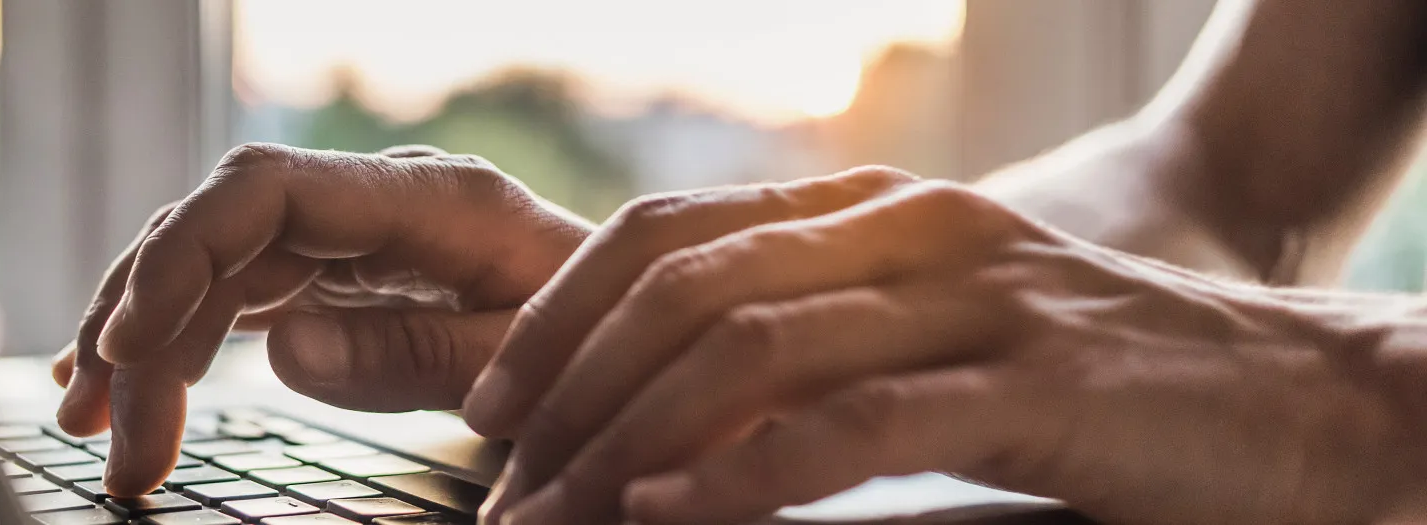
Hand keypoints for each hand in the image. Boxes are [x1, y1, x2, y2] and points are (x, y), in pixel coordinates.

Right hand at [52, 143, 589, 495]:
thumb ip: (417, 354)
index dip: (180, 257)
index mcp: (425, 199)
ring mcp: (347, 234)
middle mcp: (372, 201)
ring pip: (208, 264)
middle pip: (215, 233)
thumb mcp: (527, 357)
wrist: (644, 326)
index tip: (127, 347)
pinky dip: (175, 341)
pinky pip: (233, 292)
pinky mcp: (335, 272)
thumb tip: (283, 350)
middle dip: (143, 327)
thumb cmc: (602, 337)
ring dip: (140, 341)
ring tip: (94, 431)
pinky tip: (126, 386)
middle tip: (109, 442)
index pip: (263, 192)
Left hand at [460, 167, 1426, 523]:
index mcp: (871, 213)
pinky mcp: (1031, 380)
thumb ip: (815, 352)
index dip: (559, 316)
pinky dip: (747, 469)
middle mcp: (907, 231)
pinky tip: (669, 512)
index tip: (492, 408)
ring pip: (747, 347)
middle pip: (680, 285)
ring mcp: (972, 295)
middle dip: (569, 390)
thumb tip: (671, 424)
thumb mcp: (932, 343)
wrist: (1298, 398)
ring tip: (556, 518)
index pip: (666, 235)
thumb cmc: (1096, 387)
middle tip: (504, 488)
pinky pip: (857, 419)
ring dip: (627, 441)